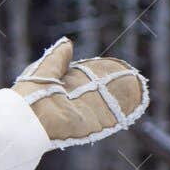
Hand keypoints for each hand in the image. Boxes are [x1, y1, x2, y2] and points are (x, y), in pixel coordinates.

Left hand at [13, 36, 148, 148]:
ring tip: (141, 89)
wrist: (28, 116)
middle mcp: (73, 101)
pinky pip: (110, 119)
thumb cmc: (32, 91)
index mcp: (62, 87)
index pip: (87, 78)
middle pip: (100, 91)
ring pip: (108, 105)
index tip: (117, 66)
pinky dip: (124, 111)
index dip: (102, 72)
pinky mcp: (89, 126)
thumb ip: (58, 58)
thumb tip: (67, 42)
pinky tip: (138, 104)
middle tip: (134, 76)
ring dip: (124, 98)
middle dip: (116, 84)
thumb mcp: (46, 69)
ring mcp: (82, 114)